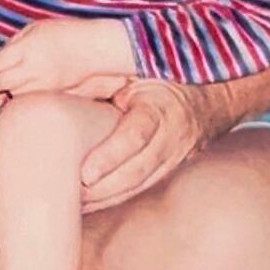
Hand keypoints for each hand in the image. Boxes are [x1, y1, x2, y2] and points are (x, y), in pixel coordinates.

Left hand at [0, 17, 133, 94]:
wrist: (93, 48)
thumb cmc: (64, 33)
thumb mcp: (34, 28)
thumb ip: (12, 43)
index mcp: (28, 49)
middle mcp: (34, 69)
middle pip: (0, 83)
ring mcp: (43, 84)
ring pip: (12, 94)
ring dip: (4, 88)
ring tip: (6, 77)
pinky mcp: (50, 94)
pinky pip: (26, 98)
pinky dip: (19, 93)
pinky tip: (22, 84)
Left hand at [80, 78, 223, 212]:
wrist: (212, 91)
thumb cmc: (163, 72)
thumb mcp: (136, 67)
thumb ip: (104, 78)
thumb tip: (57, 87)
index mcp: (162, 105)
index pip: (137, 135)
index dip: (111, 156)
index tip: (85, 174)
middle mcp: (174, 135)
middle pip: (137, 171)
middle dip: (103, 187)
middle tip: (72, 194)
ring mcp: (177, 157)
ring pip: (140, 186)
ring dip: (107, 198)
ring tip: (76, 202)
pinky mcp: (173, 170)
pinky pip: (144, 188)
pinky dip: (118, 197)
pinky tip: (94, 202)